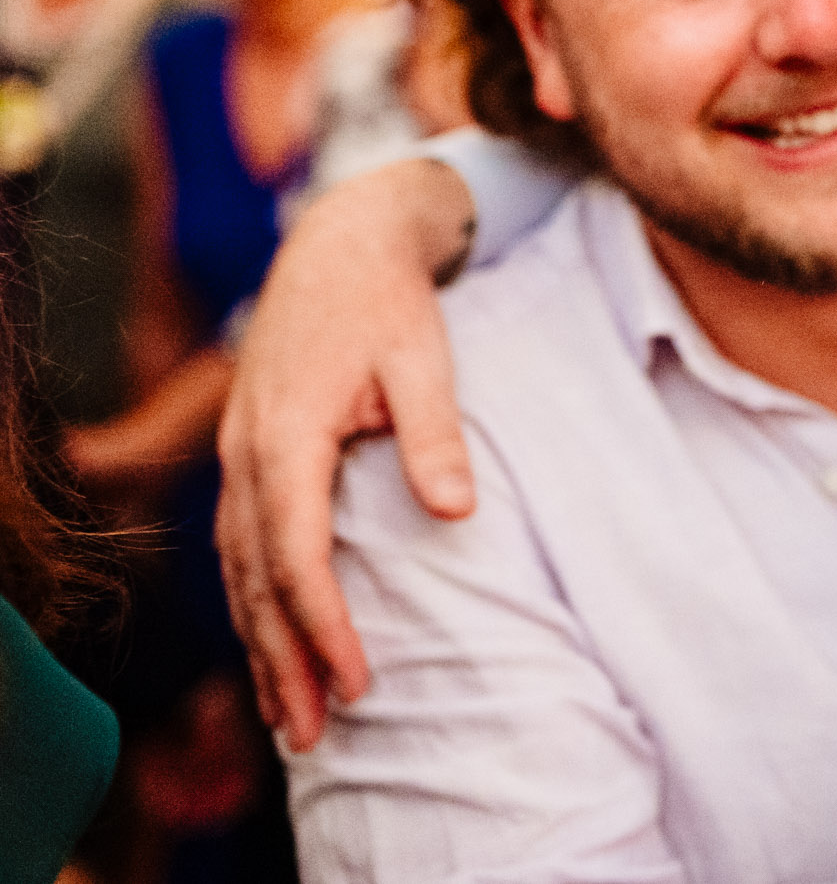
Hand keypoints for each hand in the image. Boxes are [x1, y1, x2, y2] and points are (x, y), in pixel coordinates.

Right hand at [215, 157, 478, 752]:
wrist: (340, 244)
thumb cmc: (390, 302)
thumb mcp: (424, 359)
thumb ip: (435, 436)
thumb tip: (458, 511)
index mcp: (288, 435)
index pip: (297, 554)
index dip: (324, 624)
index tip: (358, 678)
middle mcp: (248, 453)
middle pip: (256, 580)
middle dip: (284, 660)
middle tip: (315, 733)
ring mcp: (240, 454)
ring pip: (238, 570)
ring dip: (263, 643)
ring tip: (292, 715)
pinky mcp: (249, 454)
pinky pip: (240, 545)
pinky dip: (254, 601)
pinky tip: (274, 642)